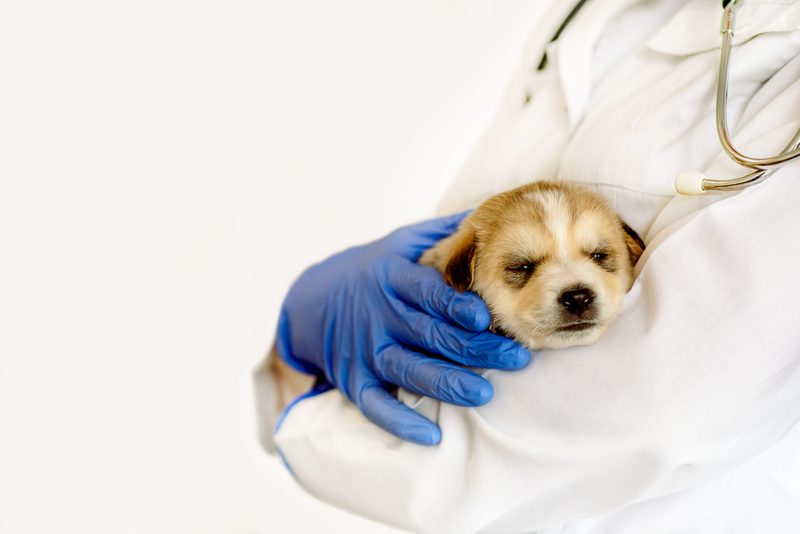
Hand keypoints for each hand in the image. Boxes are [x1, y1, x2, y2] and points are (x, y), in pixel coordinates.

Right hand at [276, 213, 531, 444]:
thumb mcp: (400, 243)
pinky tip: (430, 436)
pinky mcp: (352, 378)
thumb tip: (490, 213)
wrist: (314, 300)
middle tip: (517, 358)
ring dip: (447, 384)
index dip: (455, 305)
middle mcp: (379, 314)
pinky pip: (374, 405)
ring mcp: (365, 349)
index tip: (486, 316)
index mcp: (392, 277)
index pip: (427, 292)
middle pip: (430, 334)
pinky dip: (399, 421)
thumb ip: (441, 235)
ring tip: (483, 394)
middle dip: (475, 349)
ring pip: (408, 369)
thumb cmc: (374, 270)